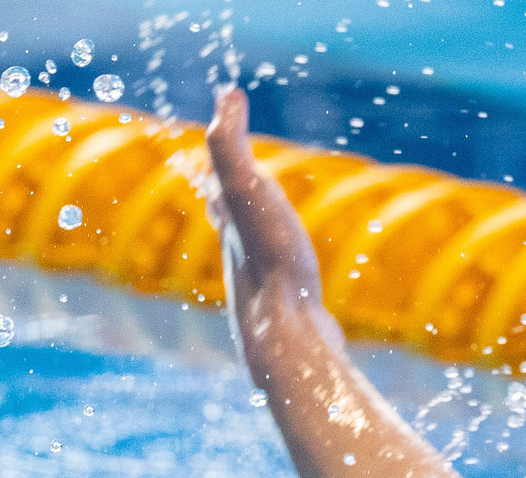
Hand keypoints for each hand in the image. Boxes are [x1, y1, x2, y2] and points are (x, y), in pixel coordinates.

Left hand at [204, 84, 324, 337]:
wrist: (291, 337)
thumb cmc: (269, 261)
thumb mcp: (247, 189)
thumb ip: (229, 144)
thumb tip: (228, 93)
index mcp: (232, 229)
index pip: (219, 190)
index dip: (220, 169)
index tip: (219, 156)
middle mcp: (243, 263)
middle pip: (234, 231)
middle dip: (233, 210)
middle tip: (231, 194)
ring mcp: (269, 296)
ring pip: (262, 267)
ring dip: (264, 252)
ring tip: (274, 246)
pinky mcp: (297, 322)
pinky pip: (292, 299)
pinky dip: (295, 289)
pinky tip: (306, 300)